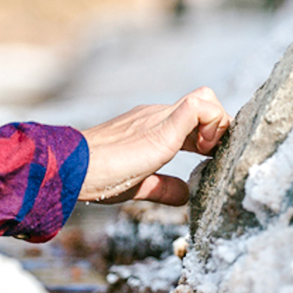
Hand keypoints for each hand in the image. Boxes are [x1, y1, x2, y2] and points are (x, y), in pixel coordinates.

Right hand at [79, 87, 229, 205]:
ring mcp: (161, 117)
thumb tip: (185, 194)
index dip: (209, 135)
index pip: (193, 118)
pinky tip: (202, 151)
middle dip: (219, 129)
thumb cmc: (98, 177)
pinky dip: (212, 123)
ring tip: (206, 154)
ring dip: (217, 124)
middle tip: (212, 157)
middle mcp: (158, 115)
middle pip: (205, 103)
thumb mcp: (139, 184)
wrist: (73, 167)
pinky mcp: (163, 126)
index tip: (210, 159)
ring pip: (206, 98)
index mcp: (153, 127)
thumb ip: (163, 187)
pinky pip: (199, 106)